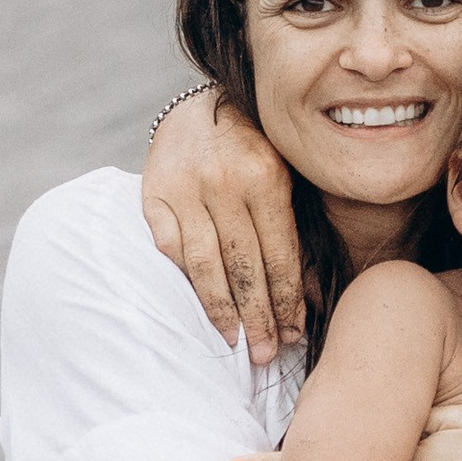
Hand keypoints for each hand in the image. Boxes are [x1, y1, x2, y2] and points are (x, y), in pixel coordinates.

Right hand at [146, 91, 304, 358]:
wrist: (204, 105)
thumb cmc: (258, 149)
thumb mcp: (287, 178)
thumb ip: (293, 232)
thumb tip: (308, 301)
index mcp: (267, 178)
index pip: (279, 255)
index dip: (287, 300)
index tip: (293, 335)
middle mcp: (225, 183)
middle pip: (244, 266)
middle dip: (258, 316)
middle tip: (266, 355)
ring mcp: (186, 189)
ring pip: (205, 264)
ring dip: (221, 310)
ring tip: (235, 342)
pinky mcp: (153, 193)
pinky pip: (170, 247)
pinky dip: (184, 279)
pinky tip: (199, 306)